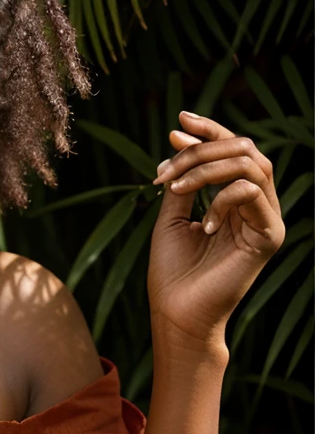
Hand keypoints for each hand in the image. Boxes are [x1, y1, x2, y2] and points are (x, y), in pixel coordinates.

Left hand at [148, 110, 284, 346]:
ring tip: (174, 189)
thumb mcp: (171, 216)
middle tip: (165, 170)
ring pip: (250, 164)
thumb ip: (181, 181)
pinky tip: (202, 224)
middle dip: (201, 149)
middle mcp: (257, 207)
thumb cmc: (172, 270)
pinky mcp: (269, 236)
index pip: (233, 151)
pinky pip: (250, 192)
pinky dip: (219, 198)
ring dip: (204, 169)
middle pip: (245, 149)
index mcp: (236, 200)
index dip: (210, 130)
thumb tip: (179, 139)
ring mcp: (266, 220)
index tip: (179, 121)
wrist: (175, 312)